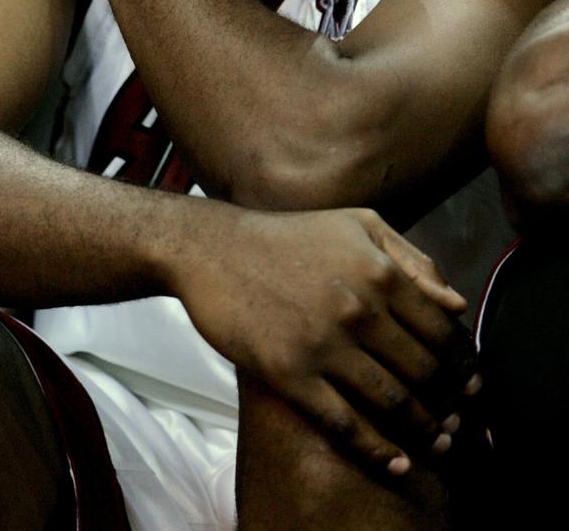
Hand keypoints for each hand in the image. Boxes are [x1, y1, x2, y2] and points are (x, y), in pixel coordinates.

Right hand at [175, 206, 475, 474]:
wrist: (213, 250)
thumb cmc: (287, 236)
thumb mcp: (356, 223)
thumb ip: (411, 257)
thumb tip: (457, 303)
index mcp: (379, 270)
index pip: (443, 330)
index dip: (464, 362)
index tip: (470, 382)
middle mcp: (359, 309)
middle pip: (426, 370)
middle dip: (451, 401)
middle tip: (459, 418)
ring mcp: (324, 344)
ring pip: (394, 402)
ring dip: (425, 429)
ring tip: (437, 441)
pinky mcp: (290, 374)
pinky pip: (346, 424)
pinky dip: (379, 450)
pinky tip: (398, 461)